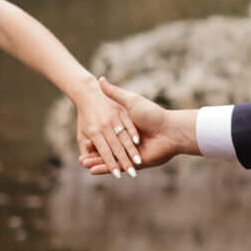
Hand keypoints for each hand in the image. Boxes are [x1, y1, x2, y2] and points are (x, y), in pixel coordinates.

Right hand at [81, 78, 196, 172]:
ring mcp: (132, 153)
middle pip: (107, 149)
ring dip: (97, 163)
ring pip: (111, 159)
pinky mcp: (136, 162)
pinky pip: (119, 166)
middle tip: (80, 157)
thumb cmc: (152, 113)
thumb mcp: (131, 101)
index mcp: (125, 128)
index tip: (82, 138)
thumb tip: (100, 79)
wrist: (170, 129)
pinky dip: (107, 169)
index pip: (106, 134)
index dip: (94, 137)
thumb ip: (115, 94)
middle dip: (93, 154)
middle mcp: (128, 142)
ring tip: (84, 164)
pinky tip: (94, 170)